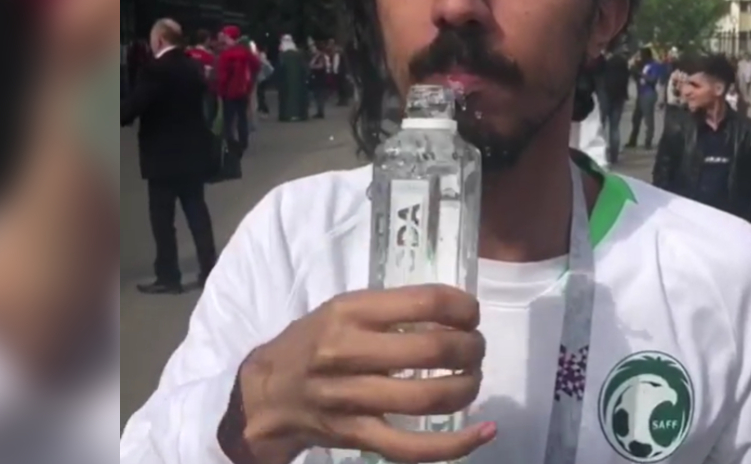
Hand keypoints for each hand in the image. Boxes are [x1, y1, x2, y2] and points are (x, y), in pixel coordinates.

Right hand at [221, 285, 493, 463]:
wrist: (266, 395)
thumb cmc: (312, 343)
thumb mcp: (343, 309)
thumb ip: (392, 308)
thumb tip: (456, 311)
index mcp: (350, 312)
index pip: (425, 302)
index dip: (463, 307)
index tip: (471, 313)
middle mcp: (349, 353)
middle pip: (433, 349)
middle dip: (470, 347)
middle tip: (475, 347)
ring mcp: (352, 399)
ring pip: (429, 398)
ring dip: (467, 387)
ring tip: (473, 377)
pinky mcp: (358, 437)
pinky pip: (414, 448)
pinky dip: (457, 443)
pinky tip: (485, 429)